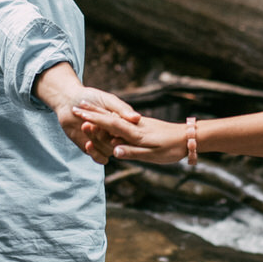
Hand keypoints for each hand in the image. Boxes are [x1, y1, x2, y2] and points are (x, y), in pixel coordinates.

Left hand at [60, 87, 139, 163]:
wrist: (69, 101)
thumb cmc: (90, 97)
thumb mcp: (108, 100)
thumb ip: (122, 109)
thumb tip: (138, 118)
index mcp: (123, 123)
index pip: (128, 131)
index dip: (121, 130)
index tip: (113, 123)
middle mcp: (115, 135)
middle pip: (118, 144)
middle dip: (105, 135)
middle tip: (94, 125)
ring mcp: (104, 143)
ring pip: (108, 150)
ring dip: (97, 140)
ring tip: (86, 126)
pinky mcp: (93, 149)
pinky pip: (100, 158)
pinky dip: (95, 153)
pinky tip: (88, 144)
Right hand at [73, 105, 187, 163]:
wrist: (188, 137)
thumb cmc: (171, 148)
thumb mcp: (153, 154)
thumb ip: (133, 152)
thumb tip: (114, 152)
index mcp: (134, 133)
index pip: (108, 124)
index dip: (93, 120)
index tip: (78, 114)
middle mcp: (133, 126)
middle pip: (107, 118)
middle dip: (91, 113)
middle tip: (74, 107)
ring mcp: (137, 125)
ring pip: (113, 118)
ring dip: (97, 114)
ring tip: (84, 108)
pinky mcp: (141, 126)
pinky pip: (120, 121)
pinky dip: (108, 117)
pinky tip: (104, 116)